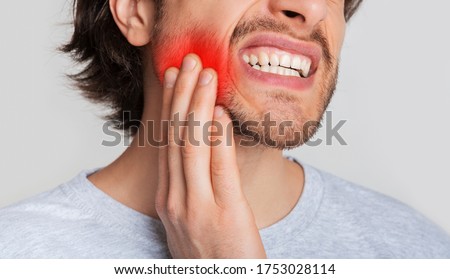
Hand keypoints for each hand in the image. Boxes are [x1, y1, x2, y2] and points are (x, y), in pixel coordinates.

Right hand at [155, 54, 266, 257]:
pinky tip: (221, 112)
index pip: (166, 143)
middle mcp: (176, 200)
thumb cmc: (213, 256)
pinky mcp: (225, 215)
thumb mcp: (193, 220)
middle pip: (175, 137)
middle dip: (182, 95)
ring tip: (206, 74)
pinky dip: (219, 136)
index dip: (170, 106)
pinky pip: (220, 167)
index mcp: (169, 200)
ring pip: (192, 146)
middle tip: (189, 62)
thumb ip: (193, 188)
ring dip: (199, 105)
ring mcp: (197, 208)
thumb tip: (202, 151)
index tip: (175, 78)